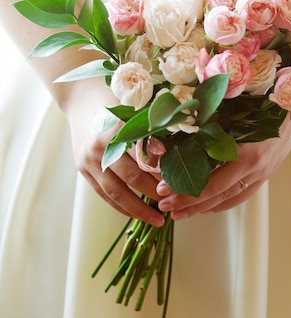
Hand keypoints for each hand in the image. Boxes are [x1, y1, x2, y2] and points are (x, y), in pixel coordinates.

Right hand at [63, 78, 164, 225]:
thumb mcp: (136, 108)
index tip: (181, 185)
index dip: (163, 173)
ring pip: (115, 193)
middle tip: (175, 206)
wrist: (81, 96)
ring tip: (158, 220)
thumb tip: (174, 155)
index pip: (145, 158)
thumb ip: (153, 130)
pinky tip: (136, 214)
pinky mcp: (82, 169)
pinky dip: (120, 206)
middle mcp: (100, 147)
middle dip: (155, 195)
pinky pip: (103, 194)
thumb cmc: (116, 99)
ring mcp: (88, 160)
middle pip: (132, 178)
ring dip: (137, 209)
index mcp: (117, 129)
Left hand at [156, 105, 290, 219]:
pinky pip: (241, 195)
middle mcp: (256, 169)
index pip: (211, 183)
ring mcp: (263, 175)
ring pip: (229, 200)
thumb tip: (179, 137)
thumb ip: (211, 127)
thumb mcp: (235, 112)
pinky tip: (207, 204)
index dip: (186, 192)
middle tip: (164, 206)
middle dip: (189, 204)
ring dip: (203, 207)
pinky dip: (222, 202)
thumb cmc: (266, 103)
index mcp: (247, 154)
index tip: (163, 191)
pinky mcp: (266, 175)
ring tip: (181, 212)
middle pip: (218, 196)